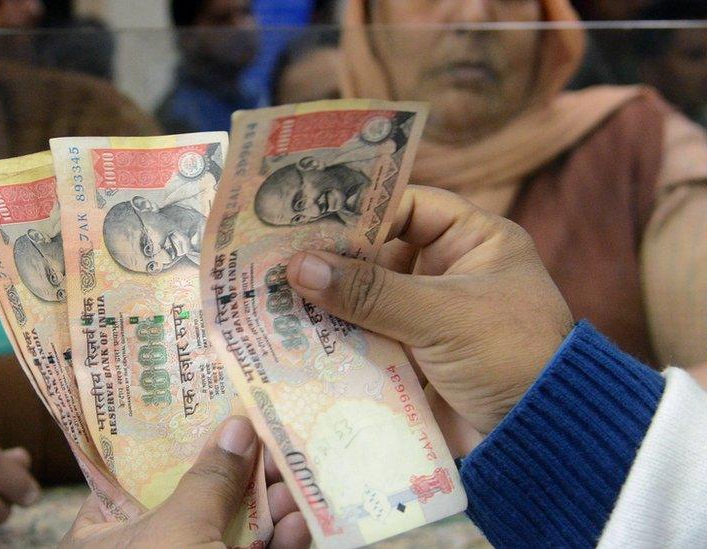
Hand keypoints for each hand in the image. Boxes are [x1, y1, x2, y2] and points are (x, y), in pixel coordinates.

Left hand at [60, 416, 309, 548]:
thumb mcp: (178, 534)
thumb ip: (208, 480)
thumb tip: (235, 426)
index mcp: (106, 533)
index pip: (135, 469)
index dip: (175, 435)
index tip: (212, 402)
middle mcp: (147, 548)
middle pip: (193, 495)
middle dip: (237, 467)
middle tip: (272, 432)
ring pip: (229, 530)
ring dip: (267, 505)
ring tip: (296, 474)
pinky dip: (280, 544)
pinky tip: (302, 523)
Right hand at [286, 186, 573, 443]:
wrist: (541, 439)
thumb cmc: (510, 356)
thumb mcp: (443, 315)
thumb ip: (371, 291)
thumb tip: (299, 266)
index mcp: (474, 241)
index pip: (407, 206)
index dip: (360, 209)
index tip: (305, 216)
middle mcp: (448, 271)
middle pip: (377, 253)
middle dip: (331, 259)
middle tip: (273, 258)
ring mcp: (427, 316)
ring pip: (365, 299)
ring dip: (326, 302)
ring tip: (270, 296)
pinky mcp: (411, 357)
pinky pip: (366, 337)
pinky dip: (335, 338)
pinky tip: (292, 336)